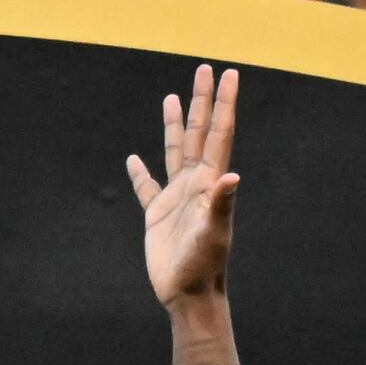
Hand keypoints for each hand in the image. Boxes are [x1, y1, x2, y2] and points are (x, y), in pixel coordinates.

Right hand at [130, 60, 242, 307]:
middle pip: (198, 133)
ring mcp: (176, 198)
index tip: (229, 73)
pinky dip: (140, 173)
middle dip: (201, 101)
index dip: (224, 103)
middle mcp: (195, 184)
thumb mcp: (214, 234)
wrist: (188, 294)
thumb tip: (231, 176)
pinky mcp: (156, 215)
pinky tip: (134, 160)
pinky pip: (147, 188)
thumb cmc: (204, 266)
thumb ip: (221, 204)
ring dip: (174, 125)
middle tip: (204, 70)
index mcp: (210, 182)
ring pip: (174, 151)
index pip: (218, 133)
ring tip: (172, 98)